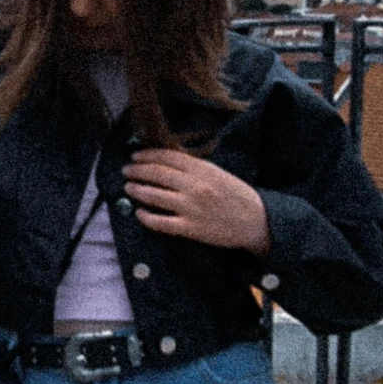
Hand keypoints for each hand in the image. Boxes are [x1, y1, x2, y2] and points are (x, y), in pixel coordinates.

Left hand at [122, 150, 270, 255]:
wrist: (256, 221)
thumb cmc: (237, 195)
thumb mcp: (218, 173)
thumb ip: (195, 167)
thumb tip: (167, 161)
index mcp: (202, 170)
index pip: (168, 157)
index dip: (148, 155)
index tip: (136, 155)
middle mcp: (194, 187)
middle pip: (157, 174)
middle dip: (138, 170)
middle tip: (126, 170)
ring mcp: (191, 208)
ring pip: (154, 196)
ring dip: (137, 190)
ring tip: (128, 187)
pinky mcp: (190, 228)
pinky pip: (161, 222)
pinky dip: (147, 217)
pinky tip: (139, 213)